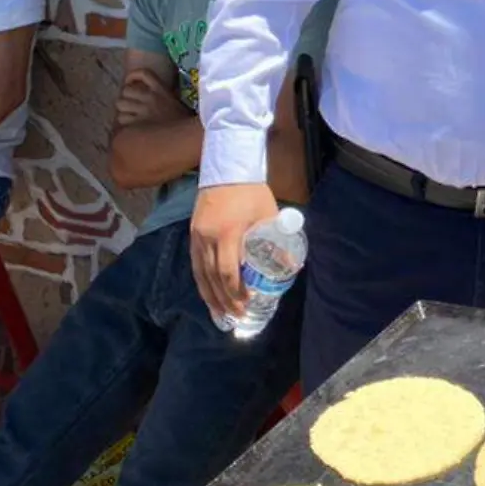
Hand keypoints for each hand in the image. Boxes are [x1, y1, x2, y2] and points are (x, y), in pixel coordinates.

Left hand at [115, 69, 187, 128]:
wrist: (187, 134)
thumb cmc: (183, 121)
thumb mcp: (176, 102)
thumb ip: (164, 95)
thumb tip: (154, 93)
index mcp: (161, 90)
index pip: (143, 74)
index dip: (133, 76)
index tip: (130, 82)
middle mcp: (150, 97)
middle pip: (126, 90)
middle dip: (126, 97)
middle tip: (130, 105)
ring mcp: (143, 110)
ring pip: (120, 104)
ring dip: (123, 111)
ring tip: (129, 117)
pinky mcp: (138, 124)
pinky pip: (122, 119)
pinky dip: (124, 123)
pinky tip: (129, 126)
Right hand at [190, 182, 277, 323]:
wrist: (228, 169)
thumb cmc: (251, 192)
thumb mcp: (269, 214)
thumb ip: (278, 240)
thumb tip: (292, 266)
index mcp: (228, 232)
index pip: (228, 271)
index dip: (236, 291)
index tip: (247, 302)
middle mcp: (208, 237)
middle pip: (212, 278)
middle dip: (224, 299)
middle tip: (237, 316)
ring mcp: (197, 236)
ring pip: (200, 274)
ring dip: (210, 296)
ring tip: (220, 314)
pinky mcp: (193, 234)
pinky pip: (195, 265)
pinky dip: (202, 282)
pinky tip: (208, 295)